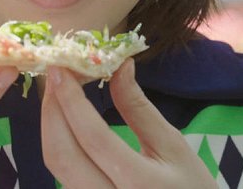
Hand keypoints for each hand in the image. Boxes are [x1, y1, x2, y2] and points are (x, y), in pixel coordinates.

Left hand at [41, 59, 216, 188]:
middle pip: (61, 154)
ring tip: (58, 90)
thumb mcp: (173, 145)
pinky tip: (65, 119)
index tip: (61, 68)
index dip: (72, 100)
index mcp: (139, 183)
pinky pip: (62, 172)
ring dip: (51, 124)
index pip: (93, 137)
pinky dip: (59, 140)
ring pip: (56, 165)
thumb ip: (139, 108)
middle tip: (55, 73)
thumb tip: (119, 65)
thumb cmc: (191, 187)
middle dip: (51, 109)